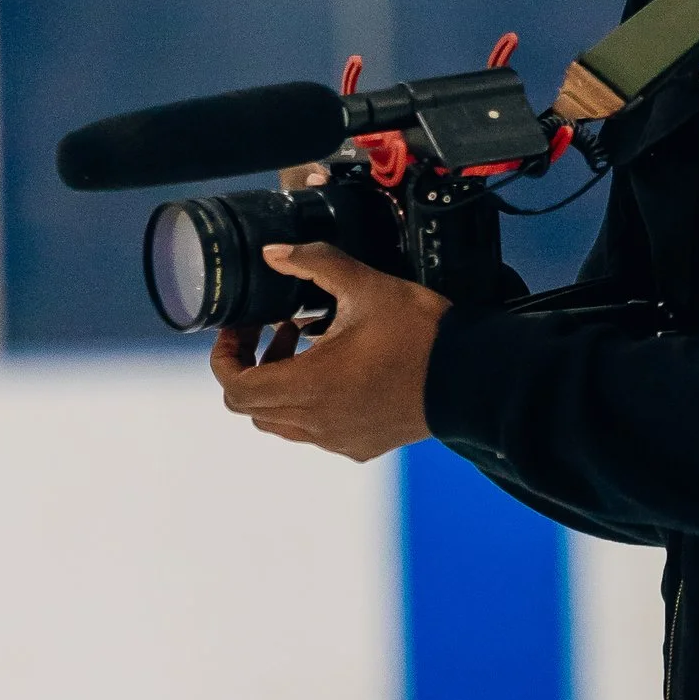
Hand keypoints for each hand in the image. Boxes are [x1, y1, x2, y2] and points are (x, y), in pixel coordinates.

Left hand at [209, 245, 449, 462]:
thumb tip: (273, 254)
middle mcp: (315, 422)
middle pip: (251, 407)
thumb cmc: (420, 333)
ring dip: (280, 384)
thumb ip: (314, 262)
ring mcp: (337, 439)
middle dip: (252, 365)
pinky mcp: (359, 446)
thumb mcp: (365, 285)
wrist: (473, 379)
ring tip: (307, 345)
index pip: (235, 387)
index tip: (241, 328)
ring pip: (280, 422)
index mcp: (308, 386)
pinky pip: (314, 431)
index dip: (225, 356)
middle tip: (275, 329)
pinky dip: (308, 402)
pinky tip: (338, 369)